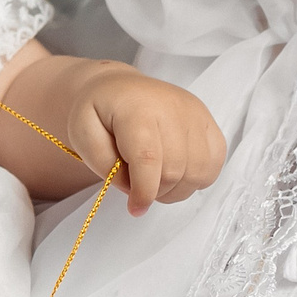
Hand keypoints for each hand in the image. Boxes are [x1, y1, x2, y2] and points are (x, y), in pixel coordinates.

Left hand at [66, 68, 226, 216]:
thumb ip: (104, 164)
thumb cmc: (99, 112)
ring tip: (156, 179)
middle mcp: (173, 107)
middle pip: (175, 170)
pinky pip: (214, 163)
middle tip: (139, 187)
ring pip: (198, 171)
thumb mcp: (82, 134)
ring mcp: (195, 113)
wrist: (118, 88)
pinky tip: (177, 171)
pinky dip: (197, 177)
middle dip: (156, 191)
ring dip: (177, 188)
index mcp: (137, 109)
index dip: (144, 191)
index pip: (148, 158)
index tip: (135, 208)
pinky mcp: (208, 121)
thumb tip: (134, 187)